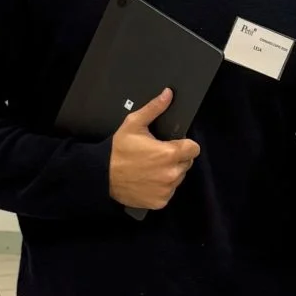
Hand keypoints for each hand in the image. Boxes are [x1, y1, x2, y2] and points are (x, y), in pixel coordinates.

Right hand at [108, 88, 200, 211]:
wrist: (102, 175)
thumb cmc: (118, 149)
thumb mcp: (134, 124)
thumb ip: (154, 109)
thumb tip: (168, 93)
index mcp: (170, 153)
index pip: (194, 149)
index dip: (184, 145)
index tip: (172, 145)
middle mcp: (172, 173)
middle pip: (187, 164)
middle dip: (176, 159)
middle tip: (158, 156)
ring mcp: (167, 189)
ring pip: (178, 178)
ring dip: (170, 173)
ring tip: (151, 169)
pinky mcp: (160, 201)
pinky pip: (168, 192)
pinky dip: (161, 187)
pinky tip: (148, 180)